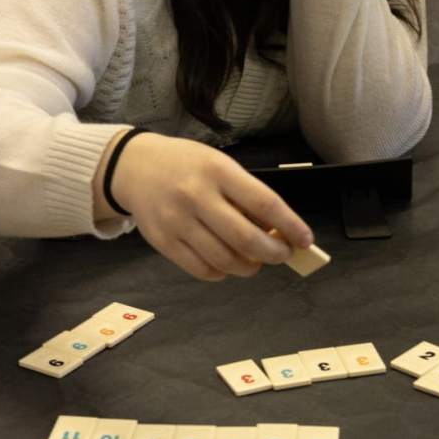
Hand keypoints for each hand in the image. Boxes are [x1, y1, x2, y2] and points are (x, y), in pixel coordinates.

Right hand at [97, 131, 313, 281]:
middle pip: (246, 239)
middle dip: (273, 253)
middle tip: (282, 254)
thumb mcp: (218, 165)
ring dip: (249, 267)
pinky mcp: (163, 242)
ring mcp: (177, 221)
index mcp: (217, 171)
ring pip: (225, 260)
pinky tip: (227, 264)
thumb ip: (245, 195)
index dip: (290, 226)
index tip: (305, 239)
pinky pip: (202, 270)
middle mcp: (196, 195)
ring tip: (255, 261)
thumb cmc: (186, 166)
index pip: (264, 204)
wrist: (134, 167)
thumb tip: (276, 232)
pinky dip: (222, 273)